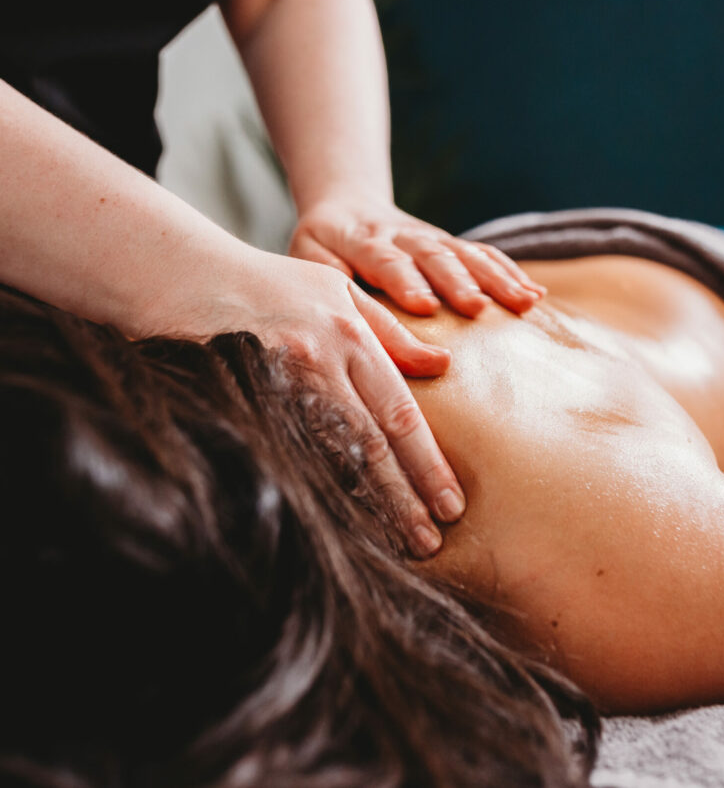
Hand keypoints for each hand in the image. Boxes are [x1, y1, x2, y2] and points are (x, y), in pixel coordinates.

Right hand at [172, 248, 464, 557]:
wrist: (181, 272)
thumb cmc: (267, 282)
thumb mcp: (337, 290)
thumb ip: (391, 331)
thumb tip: (442, 364)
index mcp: (349, 334)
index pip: (401, 414)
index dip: (428, 465)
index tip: (450, 505)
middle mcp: (318, 361)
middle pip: (371, 444)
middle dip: (404, 498)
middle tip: (428, 542)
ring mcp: (275, 383)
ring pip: (327, 457)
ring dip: (362, 505)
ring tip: (391, 542)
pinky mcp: (239, 400)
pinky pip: (282, 454)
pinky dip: (310, 489)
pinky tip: (330, 522)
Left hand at [289, 193, 545, 316]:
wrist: (346, 205)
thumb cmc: (323, 249)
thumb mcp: (310, 263)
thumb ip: (329, 290)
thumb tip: (349, 335)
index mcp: (358, 241)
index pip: (384, 261)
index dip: (404, 282)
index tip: (425, 306)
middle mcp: (400, 236)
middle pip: (432, 256)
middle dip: (457, 281)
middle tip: (476, 307)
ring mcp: (430, 239)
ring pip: (465, 254)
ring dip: (495, 278)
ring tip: (524, 303)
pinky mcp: (451, 244)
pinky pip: (484, 254)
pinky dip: (510, 273)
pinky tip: (535, 295)